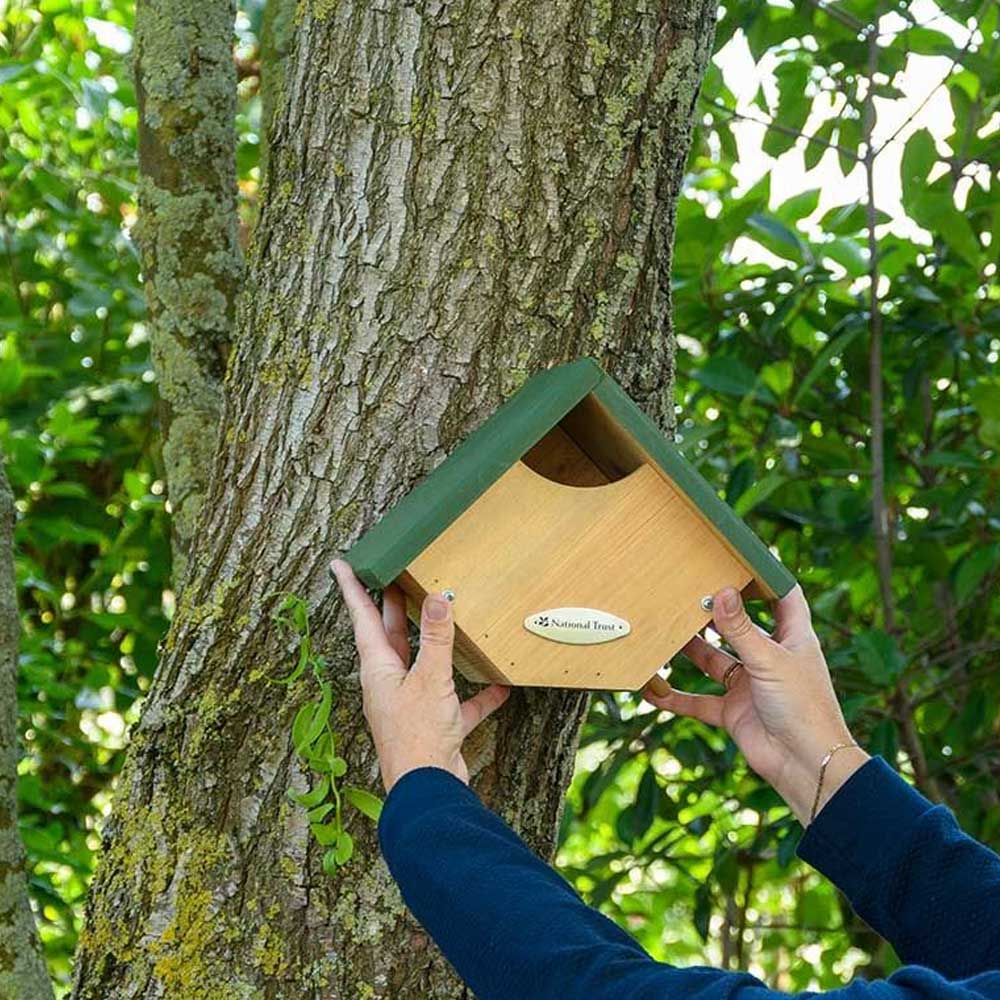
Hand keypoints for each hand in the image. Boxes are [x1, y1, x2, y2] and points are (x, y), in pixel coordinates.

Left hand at [331, 560, 509, 791]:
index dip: (352, 589)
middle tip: (391, 578)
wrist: (428, 793)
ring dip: (432, 644)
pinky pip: (456, 702)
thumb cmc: (417, 736)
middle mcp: (389, 684)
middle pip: (388, 637)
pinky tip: (498, 685)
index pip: (362, 618)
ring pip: (421, 665)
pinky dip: (475, 693)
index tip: (342, 564)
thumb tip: (438, 596)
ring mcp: (411, 705)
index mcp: (378, 669)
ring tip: (442, 617)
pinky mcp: (434, 725)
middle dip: (390, 608)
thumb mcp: (430, 679)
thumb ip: (437, 638)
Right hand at [644, 585, 867, 823]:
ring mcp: (751, 686)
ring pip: (715, 661)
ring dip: (691, 650)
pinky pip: (700, 701)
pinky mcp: (735, 712)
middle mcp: (771, 658)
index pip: (783, 597)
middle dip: (716, 612)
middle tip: (688, 591)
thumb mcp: (769, 660)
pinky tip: (653, 690)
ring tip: (665, 629)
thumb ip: (741, 629)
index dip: (766, 577)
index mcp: (793, 639)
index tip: (741, 558)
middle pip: (741, 627)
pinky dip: (677, 698)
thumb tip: (720, 591)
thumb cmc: (804, 708)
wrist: (807, 766)